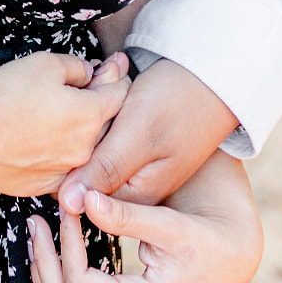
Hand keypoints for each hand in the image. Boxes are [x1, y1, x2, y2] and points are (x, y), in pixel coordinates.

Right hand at [0, 52, 129, 197]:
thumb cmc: (7, 95)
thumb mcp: (45, 63)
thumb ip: (75, 66)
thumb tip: (88, 73)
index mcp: (92, 115)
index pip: (119, 93)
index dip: (115, 77)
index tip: (110, 69)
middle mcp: (86, 148)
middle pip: (105, 123)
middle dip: (99, 104)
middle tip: (85, 88)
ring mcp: (65, 171)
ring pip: (82, 148)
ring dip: (78, 132)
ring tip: (58, 114)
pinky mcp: (42, 185)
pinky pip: (60, 167)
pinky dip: (57, 154)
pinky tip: (41, 140)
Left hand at [28, 150, 262, 282]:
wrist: (234, 259)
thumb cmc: (206, 238)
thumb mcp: (168, 223)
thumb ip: (126, 215)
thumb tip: (83, 200)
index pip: (81, 282)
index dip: (65, 244)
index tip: (65, 208)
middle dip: (42, 262)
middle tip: (35, 222)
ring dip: (45, 277)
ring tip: (38, 237)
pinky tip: (53, 253)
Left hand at [58, 55, 237, 209]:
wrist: (215, 78)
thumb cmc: (178, 102)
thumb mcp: (138, 135)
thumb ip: (104, 170)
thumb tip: (66, 204)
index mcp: (134, 195)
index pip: (79, 185)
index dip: (74, 144)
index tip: (84, 110)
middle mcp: (136, 189)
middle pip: (86, 166)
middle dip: (87, 127)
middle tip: (105, 88)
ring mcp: (138, 169)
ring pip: (96, 147)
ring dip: (98, 116)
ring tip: (117, 83)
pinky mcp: (140, 150)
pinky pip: (110, 136)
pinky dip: (110, 111)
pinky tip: (124, 91)